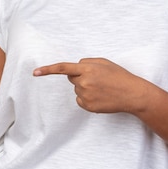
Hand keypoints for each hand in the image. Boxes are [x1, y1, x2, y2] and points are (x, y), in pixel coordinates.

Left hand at [33, 58, 147, 113]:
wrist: (132, 94)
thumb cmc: (119, 76)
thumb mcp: (103, 62)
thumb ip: (86, 62)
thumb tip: (75, 68)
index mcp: (87, 69)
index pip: (63, 68)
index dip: (48, 70)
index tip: (35, 72)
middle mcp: (84, 83)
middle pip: (71, 78)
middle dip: (80, 77)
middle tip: (97, 79)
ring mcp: (85, 96)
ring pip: (77, 89)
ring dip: (86, 88)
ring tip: (103, 88)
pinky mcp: (88, 106)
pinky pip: (80, 100)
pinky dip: (88, 98)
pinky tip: (101, 97)